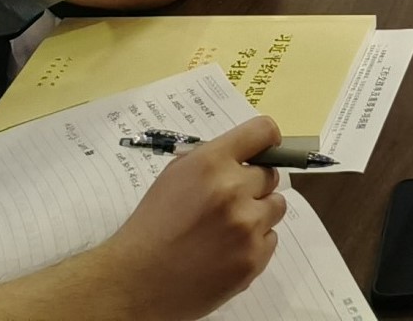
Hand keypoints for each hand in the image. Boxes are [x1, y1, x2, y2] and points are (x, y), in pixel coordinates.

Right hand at [99, 113, 286, 318]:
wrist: (137, 281)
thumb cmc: (152, 225)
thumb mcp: (174, 177)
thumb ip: (212, 161)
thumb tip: (246, 155)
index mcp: (211, 163)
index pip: (262, 132)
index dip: (268, 140)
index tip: (268, 149)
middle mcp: (233, 190)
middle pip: (270, 175)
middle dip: (253, 186)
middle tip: (228, 203)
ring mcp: (247, 226)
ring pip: (275, 207)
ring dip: (257, 214)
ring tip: (226, 229)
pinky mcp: (254, 258)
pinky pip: (270, 238)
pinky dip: (253, 244)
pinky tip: (225, 252)